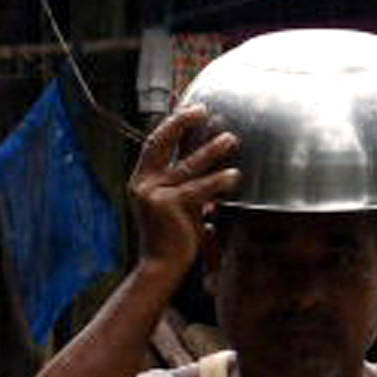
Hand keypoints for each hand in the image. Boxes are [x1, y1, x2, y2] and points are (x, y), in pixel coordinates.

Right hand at [127, 104, 240, 289]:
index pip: (155, 144)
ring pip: (186, 165)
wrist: (161, 268)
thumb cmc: (173, 238)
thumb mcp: (178, 205)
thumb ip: (187, 185)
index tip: (190, 108)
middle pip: (161, 143)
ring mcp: (154, 194)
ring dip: (210, 150)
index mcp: (142, 181)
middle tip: (204, 110)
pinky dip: (217, 181)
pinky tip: (234, 175)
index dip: (171, 123)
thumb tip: (210, 162)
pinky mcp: (169, 206)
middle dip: (181, 122)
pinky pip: (199, 188)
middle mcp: (143, 184)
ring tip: (231, 139)